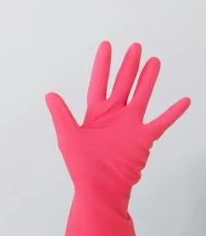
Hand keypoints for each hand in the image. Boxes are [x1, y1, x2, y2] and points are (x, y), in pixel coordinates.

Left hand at [46, 41, 190, 199]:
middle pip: (123, 83)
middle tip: (135, 46)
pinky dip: (173, 112)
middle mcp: (115, 115)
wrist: (100, 190)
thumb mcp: (68, 137)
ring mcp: (130, 125)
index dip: (103, 64)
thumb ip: (62, 115)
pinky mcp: (144, 138)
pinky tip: (185, 100)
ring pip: (142, 95)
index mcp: (95, 112)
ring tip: (154, 61)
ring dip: (148, 79)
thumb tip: (50, 94)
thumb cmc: (82, 167)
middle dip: (129, 65)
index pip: (100, 81)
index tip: (107, 45)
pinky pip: (161, 122)